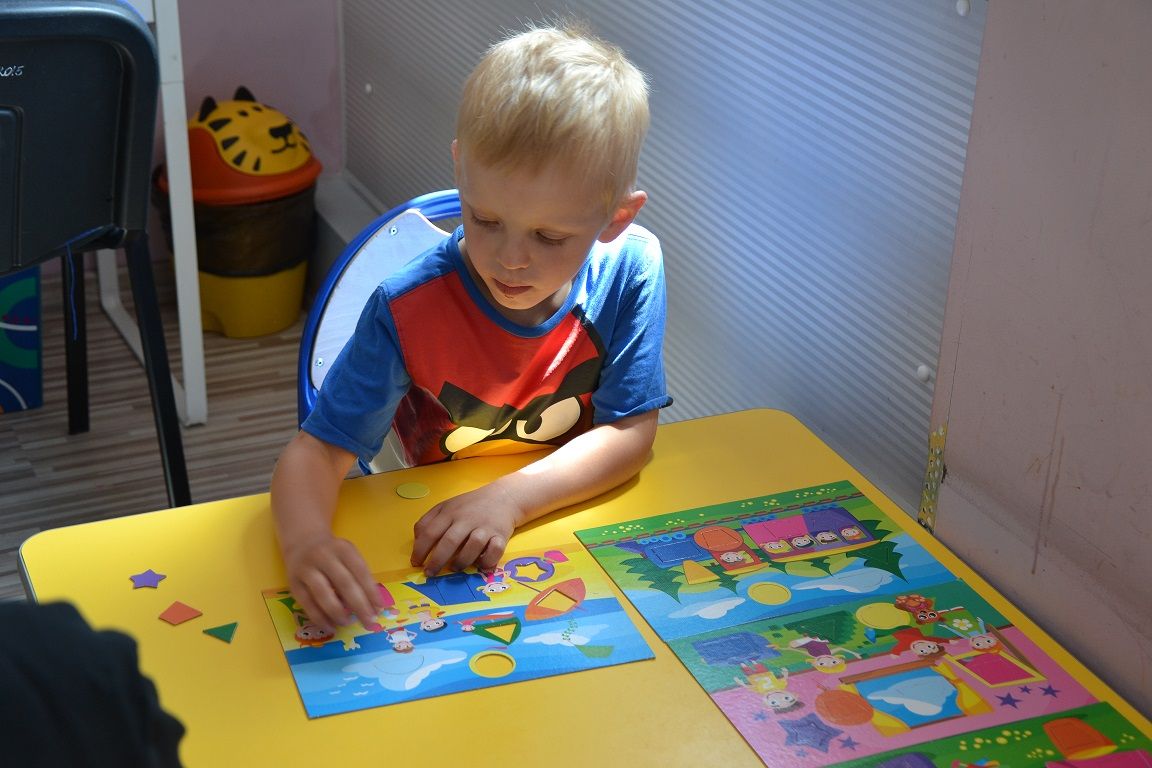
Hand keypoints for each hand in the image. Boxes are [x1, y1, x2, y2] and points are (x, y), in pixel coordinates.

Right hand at [282, 534, 382, 631]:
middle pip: (344, 584)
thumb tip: (371, 605)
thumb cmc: (333, 554)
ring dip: (337, 613)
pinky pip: (307, 604)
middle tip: (369, 622)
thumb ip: (358, 575)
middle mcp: (324, 557)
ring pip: (323, 594)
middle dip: (359, 606)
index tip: (379, 609)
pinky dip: (320, 618)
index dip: (371, 591)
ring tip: (348, 623)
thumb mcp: (348, 555)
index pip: (360, 571)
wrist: (302, 543)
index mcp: (343, 549)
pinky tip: (330, 627)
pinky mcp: (293, 584)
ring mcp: (307, 570)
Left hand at [410, 483, 524, 575]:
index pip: (430, 532)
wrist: (503, 497)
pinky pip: (495, 551)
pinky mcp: (501, 535)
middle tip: (430, 573)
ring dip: (462, 561)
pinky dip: (487, 561)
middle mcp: (467, 519)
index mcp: (450, 512)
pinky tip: (480, 565)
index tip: (416, 563)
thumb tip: (417, 541)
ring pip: (473, 546)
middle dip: (437, 561)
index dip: (420, 550)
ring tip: (455, 568)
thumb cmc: (469, 506)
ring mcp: (485, 527)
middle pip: (450, 541)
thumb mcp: (446, 507)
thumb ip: (428, 521)